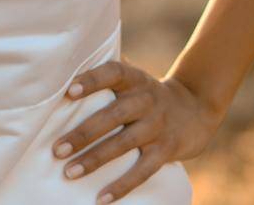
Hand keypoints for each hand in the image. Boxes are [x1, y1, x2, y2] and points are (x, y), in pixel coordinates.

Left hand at [53, 61, 224, 202]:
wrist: (196, 106)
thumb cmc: (146, 91)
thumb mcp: (133, 75)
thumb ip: (104, 71)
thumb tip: (62, 63)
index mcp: (133, 79)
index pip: (112, 73)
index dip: (91, 81)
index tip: (69, 91)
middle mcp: (146, 100)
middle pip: (112, 115)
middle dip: (83, 134)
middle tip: (57, 149)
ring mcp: (157, 126)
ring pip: (123, 144)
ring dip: (95, 160)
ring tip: (69, 172)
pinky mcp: (166, 150)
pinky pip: (143, 170)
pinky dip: (122, 185)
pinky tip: (102, 198)